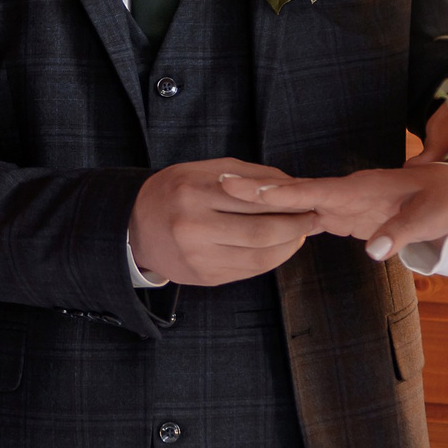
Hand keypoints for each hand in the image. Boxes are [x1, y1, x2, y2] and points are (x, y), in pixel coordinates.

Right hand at [129, 158, 317, 286]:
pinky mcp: (203, 278)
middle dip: (296, 227)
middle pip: (262, 232)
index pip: (255, 200)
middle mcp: (193, 227)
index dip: (289, 202)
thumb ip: (247, 175)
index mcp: (194, 192)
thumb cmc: (174, 191)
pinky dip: (270, 260)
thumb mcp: (203, 170)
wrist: (134, 228)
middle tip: (313, 219)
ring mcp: (197, 258)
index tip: (309, 199)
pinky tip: (279, 248)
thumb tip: (292, 184)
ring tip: (300, 234)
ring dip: (288, 247)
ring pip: (259, 258)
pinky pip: (248, 272)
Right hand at [222, 162, 447, 260]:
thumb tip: (373, 251)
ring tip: (225, 201)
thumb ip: (399, 232)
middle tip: (218, 183)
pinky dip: (285, 218)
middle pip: (294, 193)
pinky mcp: (344, 215)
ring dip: (264, 204)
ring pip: (297, 204)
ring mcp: (341, 203)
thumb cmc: (441, 200)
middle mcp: (343, 193)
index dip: (277, 192)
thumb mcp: (428, 216)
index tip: (244, 187)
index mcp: (358, 190)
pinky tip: (263, 225)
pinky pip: (308, 215)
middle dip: (257, 190)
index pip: (310, 190)